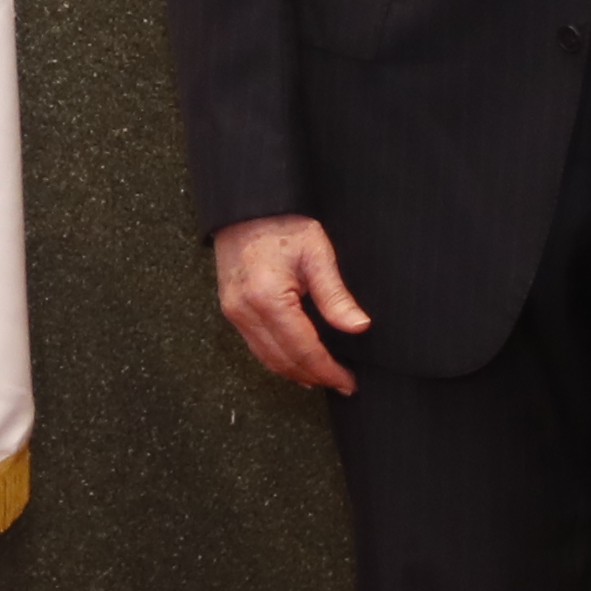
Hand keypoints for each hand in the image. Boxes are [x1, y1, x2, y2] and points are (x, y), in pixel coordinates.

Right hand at [210, 215, 368, 395]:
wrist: (246, 207)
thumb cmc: (283, 224)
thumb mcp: (317, 254)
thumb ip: (335, 295)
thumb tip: (358, 327)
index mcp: (268, 299)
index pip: (303, 350)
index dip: (328, 370)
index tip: (349, 382)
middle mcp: (245, 312)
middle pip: (283, 361)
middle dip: (314, 377)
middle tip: (342, 384)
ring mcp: (234, 313)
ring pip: (267, 359)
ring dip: (296, 373)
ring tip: (323, 379)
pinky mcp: (231, 310)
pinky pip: (256, 346)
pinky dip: (278, 360)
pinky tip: (296, 363)